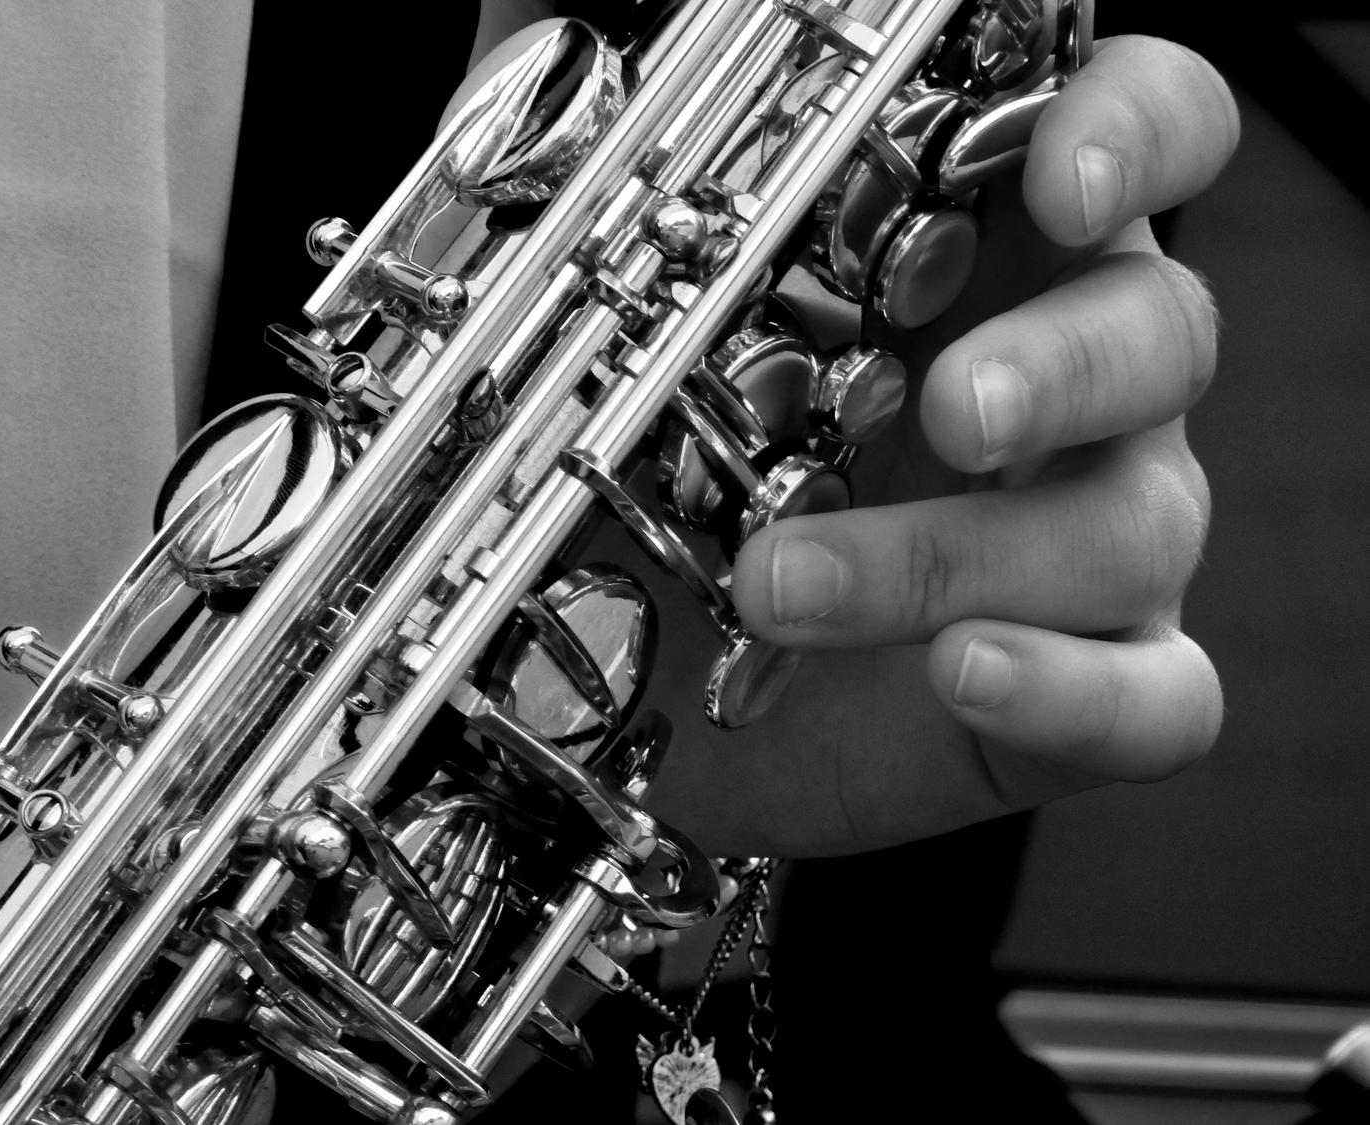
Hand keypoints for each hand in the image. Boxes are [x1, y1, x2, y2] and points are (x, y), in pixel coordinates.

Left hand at [646, 36, 1238, 856]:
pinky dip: (1073, 688)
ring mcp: (1095, 539)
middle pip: (1161, 334)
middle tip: (955, 408)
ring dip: (964, 555)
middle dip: (1065, 366)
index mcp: (998, 269)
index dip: (1133, 137)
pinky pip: (1159, 696)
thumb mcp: (667, 335)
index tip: (1061, 177)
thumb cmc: (704, 490)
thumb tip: (567, 75)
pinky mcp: (1092, 682)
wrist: (699, 688)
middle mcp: (1075, 391)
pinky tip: (963, 671)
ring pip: (1134, 523)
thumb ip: (656, 209)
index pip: (1138, 149)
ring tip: (789, 584)